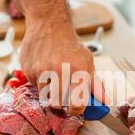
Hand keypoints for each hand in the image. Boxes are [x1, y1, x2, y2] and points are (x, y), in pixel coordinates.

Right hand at [13, 0, 107, 114]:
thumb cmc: (70, 44)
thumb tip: (105, 101)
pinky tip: (44, 69)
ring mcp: (42, 71)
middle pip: (58, 104)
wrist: (49, 23)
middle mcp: (60, 71)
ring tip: (54, 78)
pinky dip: (40, 82)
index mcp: (78, 70)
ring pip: (45, 96)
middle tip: (63, 96)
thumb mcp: (87, 61)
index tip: (76, 109)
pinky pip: (34, 86)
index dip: (77, 110)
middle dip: (61, 104)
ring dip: (50, 92)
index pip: (77, 104)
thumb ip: (96, 84)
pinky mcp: (29, 70)